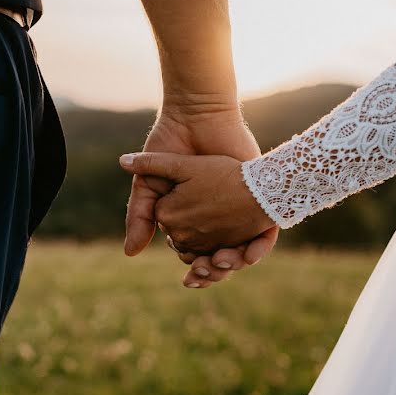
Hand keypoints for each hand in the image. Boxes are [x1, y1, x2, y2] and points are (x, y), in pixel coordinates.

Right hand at [120, 151, 276, 283]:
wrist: (198, 116)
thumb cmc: (171, 145)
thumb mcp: (150, 184)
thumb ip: (139, 217)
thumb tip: (129, 253)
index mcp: (192, 217)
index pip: (195, 255)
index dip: (195, 269)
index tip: (190, 278)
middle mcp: (218, 218)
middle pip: (220, 259)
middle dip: (214, 272)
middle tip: (206, 273)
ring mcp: (240, 210)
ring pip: (242, 251)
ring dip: (234, 265)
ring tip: (222, 264)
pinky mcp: (260, 199)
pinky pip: (266, 236)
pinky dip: (258, 249)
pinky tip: (248, 255)